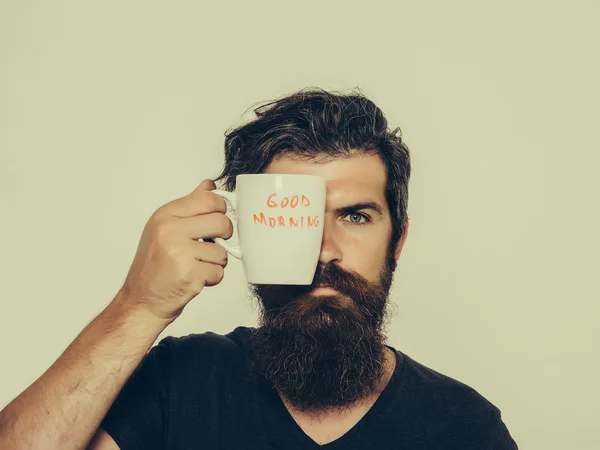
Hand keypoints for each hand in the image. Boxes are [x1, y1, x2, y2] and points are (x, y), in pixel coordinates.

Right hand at [116, 179, 231, 321]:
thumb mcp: (165, 227)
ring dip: (215, 262)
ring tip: (196, 265)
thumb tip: (209, 185)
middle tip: (211, 244)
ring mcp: (179, 252)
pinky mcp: (189, 274)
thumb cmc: (155, 265)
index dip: (220, 210)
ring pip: (223, 251)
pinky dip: (211, 278)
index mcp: (166, 215)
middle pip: (222, 222)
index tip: (216, 218)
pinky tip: (194, 278)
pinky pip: (219, 271)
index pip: (208, 199)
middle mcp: (170, 230)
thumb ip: (190, 206)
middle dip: (224, 236)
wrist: (142, 300)